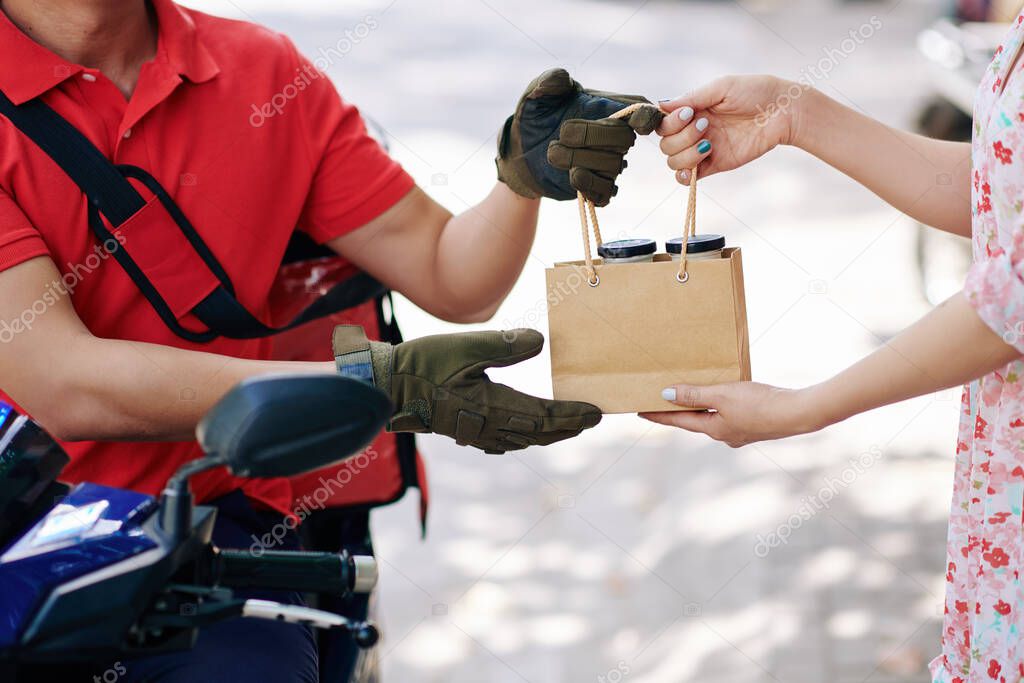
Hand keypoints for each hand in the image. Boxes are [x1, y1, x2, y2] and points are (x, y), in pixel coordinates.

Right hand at [333, 326, 601, 453]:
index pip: (544, 415)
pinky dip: (522, 437)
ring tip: (567, 426)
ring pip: (522, 438)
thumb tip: (540, 343)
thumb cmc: (424, 364)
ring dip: (547, 433)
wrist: (386, 386)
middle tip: (591, 420)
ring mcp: (475, 432)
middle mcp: (489, 426)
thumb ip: (505, 345)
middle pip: (538, 431)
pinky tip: (521, 435)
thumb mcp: (466, 347)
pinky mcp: (463, 429)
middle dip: (566, 426)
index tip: (596, 413)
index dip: (572, 415)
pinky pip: (502, 440)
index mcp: (494, 408)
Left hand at [497, 68, 663, 205]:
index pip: (642, 112)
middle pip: (625, 139)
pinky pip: (605, 192)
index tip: (638, 124)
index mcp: (610, 109)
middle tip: (562, 133)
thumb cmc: (535, 118)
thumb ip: (548, 82)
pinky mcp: (596, 188)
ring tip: (552, 151)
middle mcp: (614, 138)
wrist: (519, 151)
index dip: (646, 117)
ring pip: (612, 165)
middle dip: (593, 135)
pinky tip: (572, 174)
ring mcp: (607, 165)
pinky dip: (589, 183)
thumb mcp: (537, 95)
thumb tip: (561, 78)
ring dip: (579, 157)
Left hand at [639, 382, 823, 447]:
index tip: (639, 411)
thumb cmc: (760, 404)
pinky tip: (725, 397)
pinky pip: (729, 415)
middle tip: (661, 402)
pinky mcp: (754, 426)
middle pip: (694, 420)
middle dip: (678, 410)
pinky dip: (720, 405)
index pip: (677, 421)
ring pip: (713, 417)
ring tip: (690, 395)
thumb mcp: (723, 395)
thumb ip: (695, 394)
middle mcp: (724, 435)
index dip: (658, 414)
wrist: (798, 413)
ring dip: (700, 406)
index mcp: (713, 429)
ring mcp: (740, 433)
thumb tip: (666, 395)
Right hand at [657, 75, 802, 184]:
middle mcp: (693, 131)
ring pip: (674, 162)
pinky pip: (688, 178)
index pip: (663, 124)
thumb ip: (692, 97)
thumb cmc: (755, 92)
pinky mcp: (715, 165)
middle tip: (706, 124)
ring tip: (709, 142)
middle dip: (681, 136)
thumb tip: (661, 106)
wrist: (784, 111)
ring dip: (686, 153)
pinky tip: (698, 163)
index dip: (669, 123)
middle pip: (665, 145)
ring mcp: (703, 149)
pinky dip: (686, 176)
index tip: (689, 114)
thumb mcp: (722, 87)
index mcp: (692, 111)